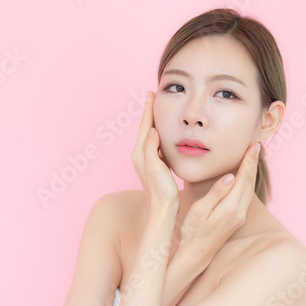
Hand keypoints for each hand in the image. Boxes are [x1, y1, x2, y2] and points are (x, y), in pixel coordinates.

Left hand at [131, 91, 178, 213]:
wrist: (162, 212)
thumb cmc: (161, 192)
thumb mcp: (155, 168)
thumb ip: (151, 148)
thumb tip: (151, 130)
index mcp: (140, 153)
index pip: (144, 125)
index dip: (148, 109)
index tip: (151, 93)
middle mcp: (140, 155)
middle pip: (145, 127)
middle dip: (150, 112)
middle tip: (154, 96)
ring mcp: (146, 161)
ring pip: (150, 135)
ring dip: (154, 122)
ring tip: (159, 110)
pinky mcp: (154, 166)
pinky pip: (156, 143)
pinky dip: (160, 134)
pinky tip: (165, 134)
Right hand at [178, 142, 260, 260]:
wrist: (196, 253)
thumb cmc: (193, 231)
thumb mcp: (200, 210)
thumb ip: (216, 193)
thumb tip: (230, 176)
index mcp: (231, 207)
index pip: (243, 178)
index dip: (249, 161)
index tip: (254, 146)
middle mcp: (240, 212)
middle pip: (250, 182)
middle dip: (253, 162)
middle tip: (256, 145)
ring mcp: (240, 216)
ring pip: (249, 188)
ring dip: (251, 171)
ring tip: (252, 157)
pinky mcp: (236, 218)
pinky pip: (246, 195)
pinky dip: (247, 181)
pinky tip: (244, 176)